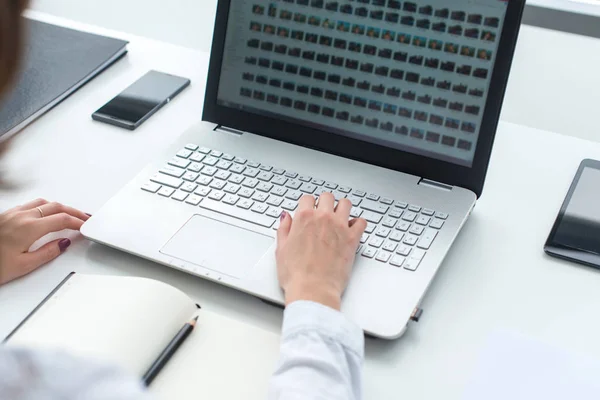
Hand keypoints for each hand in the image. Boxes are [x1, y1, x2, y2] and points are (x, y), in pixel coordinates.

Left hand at [0, 199, 88, 284]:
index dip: (78, 222)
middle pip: (56, 207)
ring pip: (44, 202)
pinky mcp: (5, 214)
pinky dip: (46, 206)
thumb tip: (63, 243)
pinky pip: (31, 204)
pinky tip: (47, 212)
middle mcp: (21, 216)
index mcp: (29, 228)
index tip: (87, 225)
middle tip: (85, 218)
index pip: (62, 220)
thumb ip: (48, 252)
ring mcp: (12, 213)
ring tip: (70, 214)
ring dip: (60, 207)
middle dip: (74, 211)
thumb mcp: (23, 265)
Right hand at [276, 193, 366, 309]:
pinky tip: (352, 229)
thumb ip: (284, 229)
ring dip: (342, 208)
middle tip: (323, 212)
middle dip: (324, 202)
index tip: (308, 211)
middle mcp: (323, 218)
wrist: (313, 289)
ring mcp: (340, 227)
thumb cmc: (296, 274)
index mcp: (304, 218)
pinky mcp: (352, 239)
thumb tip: (285, 217)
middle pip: (327, 197)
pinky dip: (358, 223)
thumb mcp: (281, 249)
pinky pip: (361, 222)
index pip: (307, 198)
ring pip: (346, 203)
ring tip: (339, 216)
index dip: (307, 205)